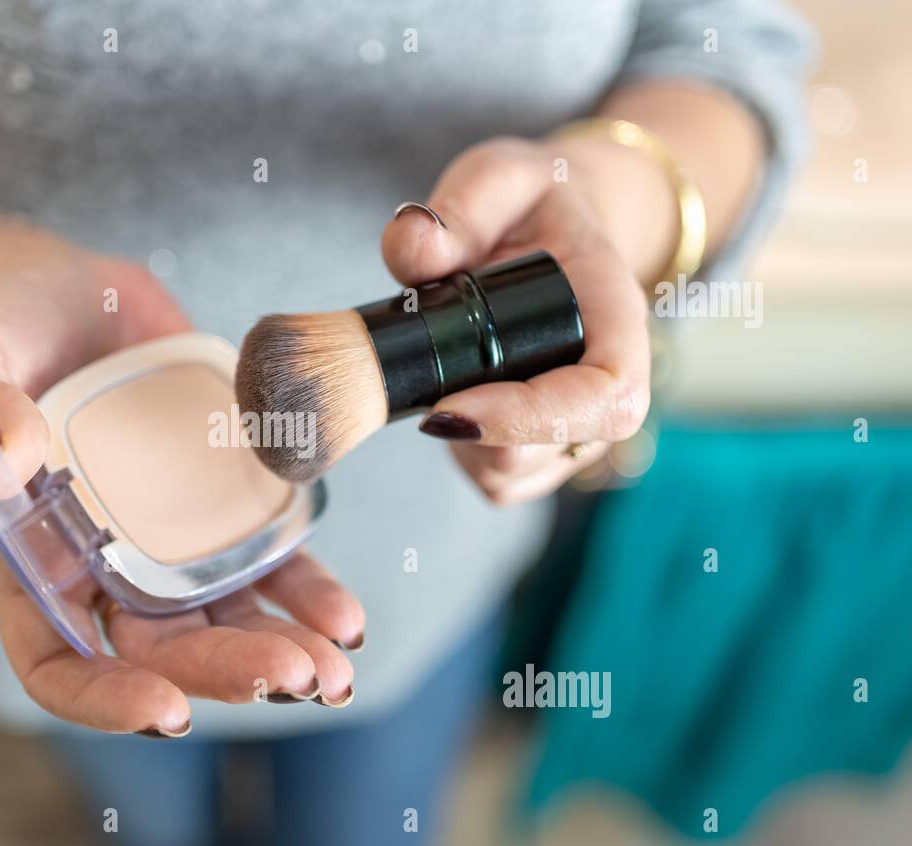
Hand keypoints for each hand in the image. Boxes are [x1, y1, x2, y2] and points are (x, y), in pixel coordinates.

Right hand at [0, 223, 361, 735]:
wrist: (69, 294)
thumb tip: (7, 461)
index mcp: (30, 559)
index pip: (56, 662)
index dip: (106, 700)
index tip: (167, 712)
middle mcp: (99, 566)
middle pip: (161, 650)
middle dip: (225, 672)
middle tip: (292, 678)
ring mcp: (163, 540)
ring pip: (223, 619)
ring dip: (281, 653)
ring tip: (333, 672)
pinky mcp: (217, 503)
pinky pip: (266, 561)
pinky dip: (306, 594)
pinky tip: (345, 620)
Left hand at [380, 137, 653, 504]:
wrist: (549, 232)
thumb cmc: (532, 206)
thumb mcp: (501, 177)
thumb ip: (461, 204)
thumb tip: (414, 244)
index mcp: (617, 320)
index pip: (607, 397)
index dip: (531, 417)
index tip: (451, 405)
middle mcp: (609, 388)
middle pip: (543, 450)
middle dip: (468, 423)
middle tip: (425, 366)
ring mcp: (576, 429)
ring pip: (511, 474)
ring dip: (457, 437)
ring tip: (442, 369)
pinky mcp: (541, 453)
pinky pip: (496, 481)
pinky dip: (458, 451)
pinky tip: (447, 395)